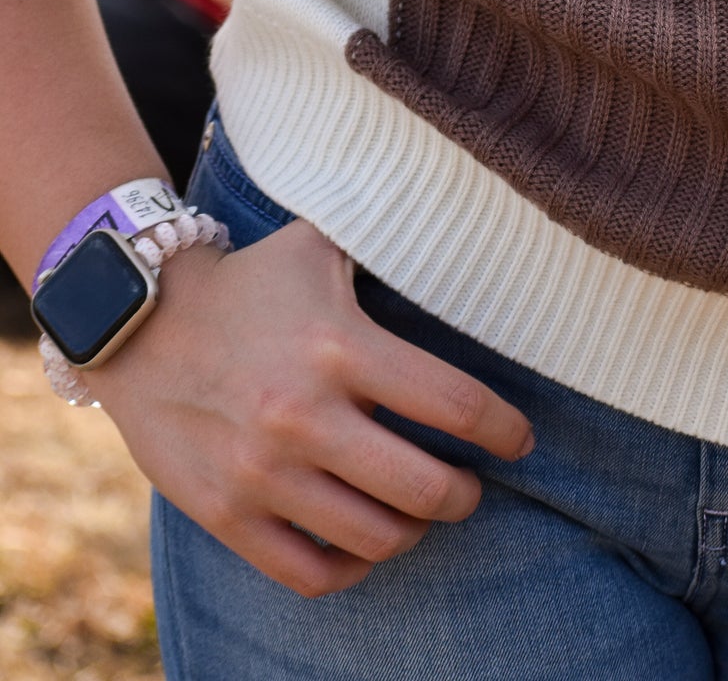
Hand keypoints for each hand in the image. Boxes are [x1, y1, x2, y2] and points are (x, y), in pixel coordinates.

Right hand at [90, 219, 533, 596]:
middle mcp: (304, 415)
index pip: (453, 404)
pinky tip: (365, 543)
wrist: (140, 324)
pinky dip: (351, 568)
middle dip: (464, 494)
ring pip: (374, 537)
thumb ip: (388, 238)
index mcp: (340, 346)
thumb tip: (463, 221)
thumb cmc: (251, 281)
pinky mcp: (225, 514)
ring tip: (421, 512)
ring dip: (414, 531)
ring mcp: (262, 472)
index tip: (521, 439)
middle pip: (424, 487)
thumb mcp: (319, 242)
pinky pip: (308, 572)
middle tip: (470, 485)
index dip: (503, 429)